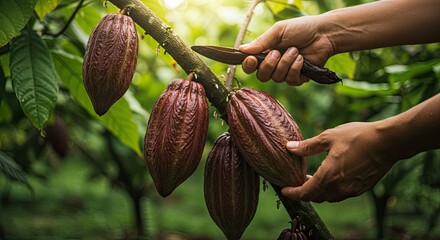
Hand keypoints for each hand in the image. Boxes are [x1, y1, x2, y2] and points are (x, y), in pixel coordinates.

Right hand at [239, 16, 334, 85]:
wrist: (323, 34)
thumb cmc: (301, 29)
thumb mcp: (278, 31)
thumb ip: (261, 42)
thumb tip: (242, 50)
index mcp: (266, 53)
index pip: (250, 66)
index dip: (248, 66)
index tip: (251, 59)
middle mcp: (274, 65)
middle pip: (262, 76)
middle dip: (270, 65)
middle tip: (278, 52)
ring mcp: (286, 72)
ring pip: (277, 78)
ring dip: (286, 63)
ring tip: (295, 50)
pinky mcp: (298, 78)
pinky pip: (290, 80)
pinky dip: (296, 68)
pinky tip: (302, 59)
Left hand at [281, 122, 397, 202]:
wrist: (388, 142)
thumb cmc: (358, 137)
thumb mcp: (328, 137)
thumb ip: (307, 146)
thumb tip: (289, 148)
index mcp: (329, 177)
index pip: (305, 193)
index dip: (292, 193)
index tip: (284, 189)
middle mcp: (340, 188)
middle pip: (316, 197)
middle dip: (304, 192)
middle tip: (296, 181)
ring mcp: (352, 190)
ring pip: (329, 197)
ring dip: (318, 191)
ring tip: (312, 177)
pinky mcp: (361, 188)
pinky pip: (341, 194)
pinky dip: (330, 189)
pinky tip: (330, 176)